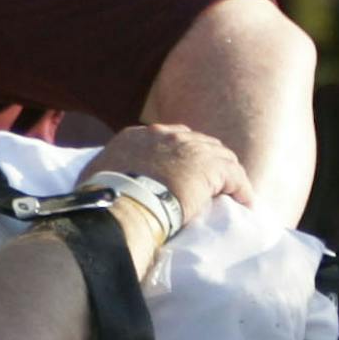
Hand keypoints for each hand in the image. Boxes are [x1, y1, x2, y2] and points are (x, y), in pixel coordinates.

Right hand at [85, 123, 253, 230]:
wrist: (124, 204)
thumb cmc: (103, 195)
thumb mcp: (93, 173)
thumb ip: (103, 169)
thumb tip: (95, 179)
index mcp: (138, 135)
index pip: (169, 137)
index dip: (180, 154)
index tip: (183, 171)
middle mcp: (167, 135)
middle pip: (198, 142)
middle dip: (207, 161)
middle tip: (210, 182)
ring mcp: (191, 149)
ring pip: (221, 157)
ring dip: (226, 176)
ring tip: (231, 194)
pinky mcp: (212, 168)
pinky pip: (236, 177)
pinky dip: (242, 190)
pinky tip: (245, 203)